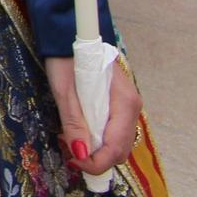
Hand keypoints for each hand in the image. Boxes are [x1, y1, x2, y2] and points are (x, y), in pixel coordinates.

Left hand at [45, 54, 141, 177]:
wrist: (69, 33)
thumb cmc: (66, 59)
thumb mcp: (65, 91)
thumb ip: (74, 122)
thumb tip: (80, 153)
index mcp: (124, 103)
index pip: (116, 147)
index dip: (96, 162)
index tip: (73, 161)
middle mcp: (131, 107)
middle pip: (119, 148)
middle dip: (94, 158)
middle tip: (67, 150)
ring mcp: (127, 106)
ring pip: (116, 142)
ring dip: (95, 149)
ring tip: (68, 140)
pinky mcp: (119, 104)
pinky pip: (112, 130)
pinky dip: (96, 138)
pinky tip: (77, 131)